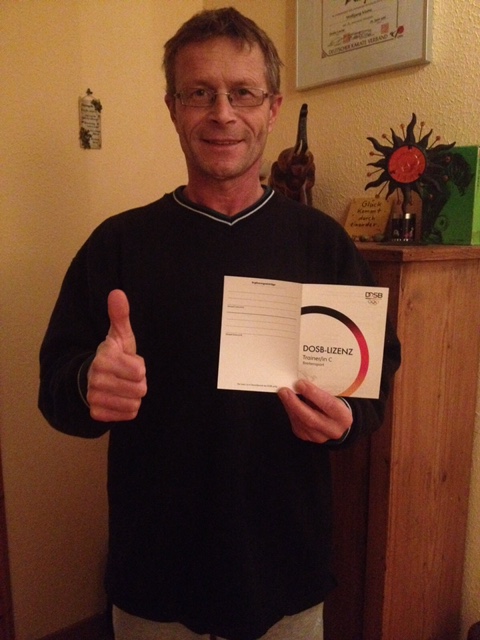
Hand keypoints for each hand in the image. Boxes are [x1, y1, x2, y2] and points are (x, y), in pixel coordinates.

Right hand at [87, 290, 146, 421]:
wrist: (91, 378)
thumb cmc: (114, 355)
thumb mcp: (119, 336)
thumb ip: (121, 315)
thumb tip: (117, 293)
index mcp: (104, 357)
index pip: (140, 371)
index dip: (139, 367)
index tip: (127, 361)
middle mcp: (96, 378)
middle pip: (140, 389)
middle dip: (138, 383)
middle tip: (126, 376)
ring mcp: (95, 397)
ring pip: (134, 403)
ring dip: (133, 396)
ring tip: (122, 386)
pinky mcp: (97, 413)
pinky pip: (128, 415)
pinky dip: (127, 409)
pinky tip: (118, 398)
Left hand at [277, 379, 351, 443]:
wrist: (335, 422)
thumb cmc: (334, 405)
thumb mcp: (334, 397)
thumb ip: (320, 392)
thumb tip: (301, 383)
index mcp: (343, 417)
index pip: (328, 405)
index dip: (313, 394)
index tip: (300, 384)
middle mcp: (333, 430)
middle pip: (311, 418)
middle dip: (295, 403)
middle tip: (284, 391)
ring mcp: (319, 437)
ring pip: (301, 422)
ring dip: (290, 406)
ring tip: (283, 394)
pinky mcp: (307, 437)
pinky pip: (296, 424)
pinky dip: (290, 411)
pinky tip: (287, 402)